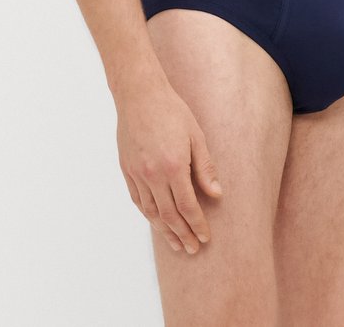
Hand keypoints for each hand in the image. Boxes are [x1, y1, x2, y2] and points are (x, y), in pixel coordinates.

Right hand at [115, 80, 223, 253]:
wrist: (140, 95)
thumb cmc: (172, 111)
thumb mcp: (196, 136)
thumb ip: (205, 167)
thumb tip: (217, 195)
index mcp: (174, 166)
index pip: (187, 206)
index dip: (197, 225)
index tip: (205, 237)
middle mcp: (153, 174)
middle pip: (169, 215)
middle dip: (183, 234)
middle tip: (193, 248)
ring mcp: (137, 173)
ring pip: (151, 212)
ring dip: (164, 231)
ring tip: (176, 243)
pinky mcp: (126, 169)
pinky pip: (137, 200)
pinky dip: (148, 214)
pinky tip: (156, 221)